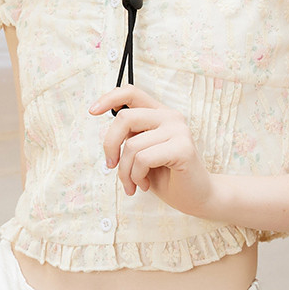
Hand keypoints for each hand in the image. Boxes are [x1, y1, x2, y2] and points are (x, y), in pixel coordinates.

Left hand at [89, 85, 213, 216]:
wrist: (196, 197)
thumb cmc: (166, 176)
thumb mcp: (141, 153)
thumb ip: (130, 138)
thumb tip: (106, 134)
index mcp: (159, 114)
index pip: (131, 92)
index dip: (109, 98)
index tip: (92, 112)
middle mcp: (171, 117)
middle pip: (125, 118)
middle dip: (110, 145)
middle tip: (110, 166)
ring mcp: (179, 131)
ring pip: (132, 145)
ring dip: (125, 171)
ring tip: (133, 184)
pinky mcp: (183, 148)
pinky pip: (144, 158)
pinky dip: (137, 176)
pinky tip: (143, 185)